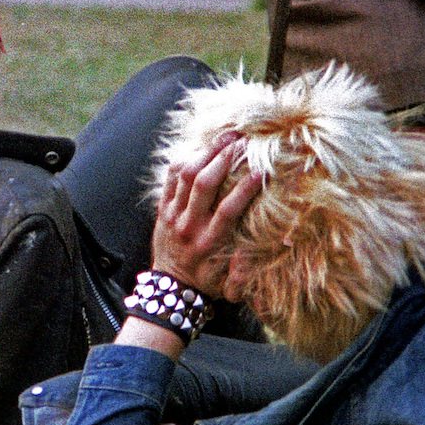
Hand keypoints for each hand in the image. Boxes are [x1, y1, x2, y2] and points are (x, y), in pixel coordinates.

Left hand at [150, 132, 262, 299]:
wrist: (170, 287)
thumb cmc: (206, 282)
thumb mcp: (229, 285)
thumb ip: (243, 274)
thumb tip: (259, 257)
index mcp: (210, 242)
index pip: (229, 209)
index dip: (245, 188)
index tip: (262, 171)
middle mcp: (190, 226)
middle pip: (205, 183)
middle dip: (224, 158)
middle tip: (243, 140)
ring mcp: (173, 215)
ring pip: (186, 175)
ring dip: (206, 152)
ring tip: (225, 137)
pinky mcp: (162, 209)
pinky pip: (170, 178)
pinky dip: (184, 160)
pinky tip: (200, 148)